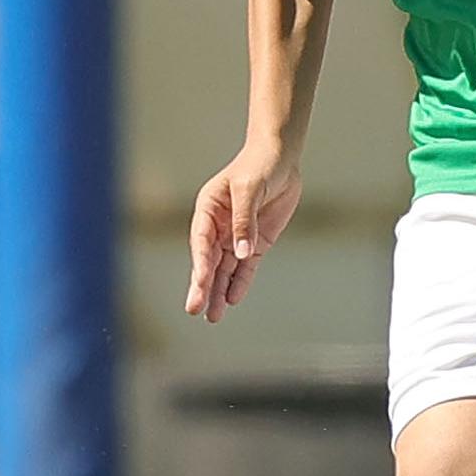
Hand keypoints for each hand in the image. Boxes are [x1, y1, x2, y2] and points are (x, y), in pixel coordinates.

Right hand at [183, 145, 303, 322]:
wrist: (280, 158)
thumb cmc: (260, 166)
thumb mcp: (250, 188)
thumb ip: (244, 221)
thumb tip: (241, 253)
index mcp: (208, 209)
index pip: (201, 240)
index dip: (200, 261)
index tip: (200, 280)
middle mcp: (218, 226)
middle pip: (208, 260)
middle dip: (202, 285)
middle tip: (195, 309)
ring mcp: (236, 236)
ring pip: (224, 269)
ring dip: (218, 291)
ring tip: (212, 317)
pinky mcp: (255, 243)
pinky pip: (244, 268)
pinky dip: (239, 283)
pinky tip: (232, 300)